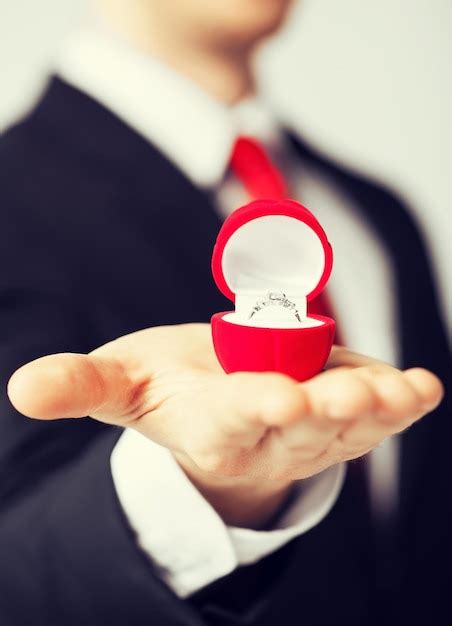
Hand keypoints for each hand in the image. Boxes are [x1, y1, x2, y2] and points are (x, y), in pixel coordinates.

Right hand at [8, 324, 442, 527]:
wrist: (215, 407)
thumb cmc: (170, 391)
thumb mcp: (122, 386)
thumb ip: (81, 387)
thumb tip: (22, 389)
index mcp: (213, 429)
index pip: (235, 423)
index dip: (255, 409)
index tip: (276, 397)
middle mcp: (270, 436)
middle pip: (304, 422)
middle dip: (329, 406)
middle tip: (358, 392)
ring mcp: (314, 429)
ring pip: (350, 422)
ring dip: (380, 406)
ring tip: (406, 391)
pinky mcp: (342, 414)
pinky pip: (377, 411)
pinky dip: (402, 400)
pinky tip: (422, 387)